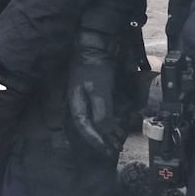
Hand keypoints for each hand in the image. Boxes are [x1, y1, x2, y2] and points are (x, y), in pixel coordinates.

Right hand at [67, 32, 124, 155]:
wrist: (96, 45)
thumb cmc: (94, 66)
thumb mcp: (99, 90)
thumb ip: (101, 111)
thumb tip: (104, 130)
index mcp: (76, 104)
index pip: (85, 128)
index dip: (96, 141)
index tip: (107, 150)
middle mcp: (79, 103)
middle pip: (89, 127)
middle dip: (101, 139)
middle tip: (114, 149)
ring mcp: (87, 97)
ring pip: (95, 120)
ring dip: (106, 131)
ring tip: (117, 140)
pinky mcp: (96, 92)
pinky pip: (101, 111)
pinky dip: (109, 120)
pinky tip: (117, 123)